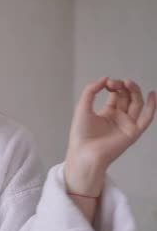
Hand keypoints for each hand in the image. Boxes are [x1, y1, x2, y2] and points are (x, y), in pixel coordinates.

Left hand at [65, 77, 155, 195]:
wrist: (84, 151)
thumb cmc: (81, 133)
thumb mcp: (83, 107)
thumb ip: (91, 91)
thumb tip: (105, 78)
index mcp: (107, 112)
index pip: (116, 94)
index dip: (114, 85)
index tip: (108, 82)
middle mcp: (119, 118)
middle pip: (127, 97)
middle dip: (122, 87)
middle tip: (115, 83)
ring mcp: (127, 124)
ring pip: (137, 104)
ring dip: (134, 91)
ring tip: (128, 82)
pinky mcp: (133, 132)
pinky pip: (146, 119)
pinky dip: (152, 107)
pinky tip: (153, 94)